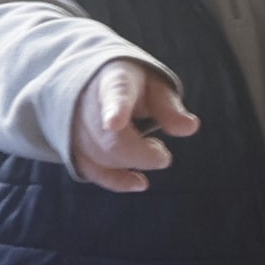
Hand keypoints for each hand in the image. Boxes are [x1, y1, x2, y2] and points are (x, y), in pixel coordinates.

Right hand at [72, 59, 198, 191]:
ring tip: (152, 148)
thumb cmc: (133, 87)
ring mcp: (76, 127)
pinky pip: (91, 171)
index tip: (113, 123)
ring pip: (101, 157)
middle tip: (162, 151)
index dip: (114, 110)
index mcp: (114, 81)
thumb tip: (191, 127)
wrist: (93, 86)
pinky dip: (117, 181)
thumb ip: (169, 107)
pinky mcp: (74, 148)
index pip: (114, 95)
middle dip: (142, 153)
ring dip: (133, 162)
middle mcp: (87, 104)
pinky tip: (140, 183)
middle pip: (111, 139)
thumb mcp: (155, 87)